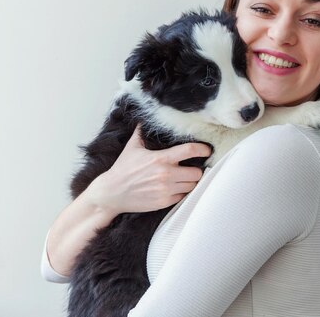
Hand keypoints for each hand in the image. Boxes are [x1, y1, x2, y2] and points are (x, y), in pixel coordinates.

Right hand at [83, 125, 211, 214]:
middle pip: (197, 172)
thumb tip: (144, 118)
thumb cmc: (122, 169)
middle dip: (197, 169)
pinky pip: (183, 196)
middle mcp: (166, 174)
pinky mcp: (164, 202)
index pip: (190, 151)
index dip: (203, 149)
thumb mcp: (132, 147)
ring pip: (192, 185)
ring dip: (190, 181)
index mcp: (161, 158)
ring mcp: (166, 190)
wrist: (111, 193)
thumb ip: (141, 132)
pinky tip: (174, 188)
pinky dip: (181, 192)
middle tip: (192, 167)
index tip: (207, 150)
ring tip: (184, 177)